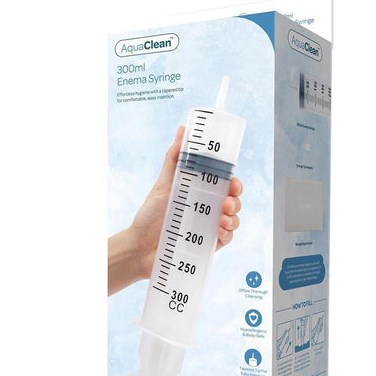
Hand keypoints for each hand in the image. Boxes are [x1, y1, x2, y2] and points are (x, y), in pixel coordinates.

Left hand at [131, 126, 242, 278]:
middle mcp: (207, 210)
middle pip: (233, 201)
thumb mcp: (163, 184)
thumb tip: (182, 129)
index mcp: (200, 194)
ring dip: (234, 217)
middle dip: (236, 200)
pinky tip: (219, 231)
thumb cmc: (149, 215)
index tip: (233, 182)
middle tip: (227, 202)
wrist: (140, 246)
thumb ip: (174, 158)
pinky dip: (227, 234)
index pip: (225, 185)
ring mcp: (208, 228)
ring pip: (233, 220)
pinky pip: (226, 239)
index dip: (234, 183)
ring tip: (222, 219)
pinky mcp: (208, 246)